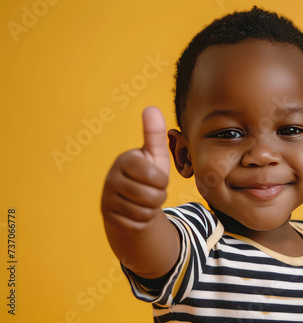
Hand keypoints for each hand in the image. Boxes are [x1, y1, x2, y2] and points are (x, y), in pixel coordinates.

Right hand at [101, 106, 169, 229]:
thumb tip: (151, 107)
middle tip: (152, 191)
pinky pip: (136, 225)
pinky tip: (137, 212)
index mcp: (125, 160)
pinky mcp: (108, 217)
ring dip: (151, 210)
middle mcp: (112, 178)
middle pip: (152, 197)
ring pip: (144, 213)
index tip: (157, 177)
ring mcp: (107, 199)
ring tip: (145, 201)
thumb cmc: (147, 174)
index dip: (162, 181)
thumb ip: (155, 133)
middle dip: (159, 197)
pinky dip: (142, 222)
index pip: (155, 176)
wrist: (130, 201)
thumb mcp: (154, 154)